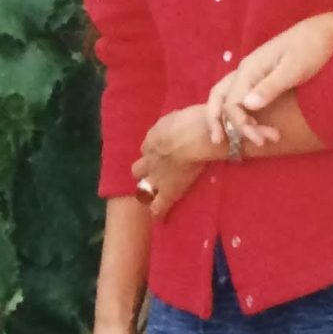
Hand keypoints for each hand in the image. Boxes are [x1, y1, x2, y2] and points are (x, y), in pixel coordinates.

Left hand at [131, 105, 216, 219]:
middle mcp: (150, 158)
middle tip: (152, 175)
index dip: (152, 153)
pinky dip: (158, 211)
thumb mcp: (181, 116)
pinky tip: (158, 217)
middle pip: (138, 169)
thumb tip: (186, 120)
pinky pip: (158, 205)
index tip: (159, 155)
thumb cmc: (194, 120)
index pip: (147, 148)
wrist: (194, 137)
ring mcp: (156, 175)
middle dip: (144, 171)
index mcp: (153, 138)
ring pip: (143, 188)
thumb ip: (178, 122)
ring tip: (153, 196)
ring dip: (148, 190)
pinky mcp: (167, 190)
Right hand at [205, 9, 332, 147]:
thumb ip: (270, 87)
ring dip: (235, 121)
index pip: (232, 103)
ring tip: (254, 139)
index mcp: (250, 69)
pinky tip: (255, 124)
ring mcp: (252, 72)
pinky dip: (243, 113)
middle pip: (222, 101)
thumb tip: (247, 106)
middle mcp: (246, 70)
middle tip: (253, 145)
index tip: (260, 139)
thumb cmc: (312, 49)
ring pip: (228, 98)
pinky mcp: (262, 75)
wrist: (324, 31)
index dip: (241, 125)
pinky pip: (241, 96)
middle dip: (229, 126)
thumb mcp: (294, 69)